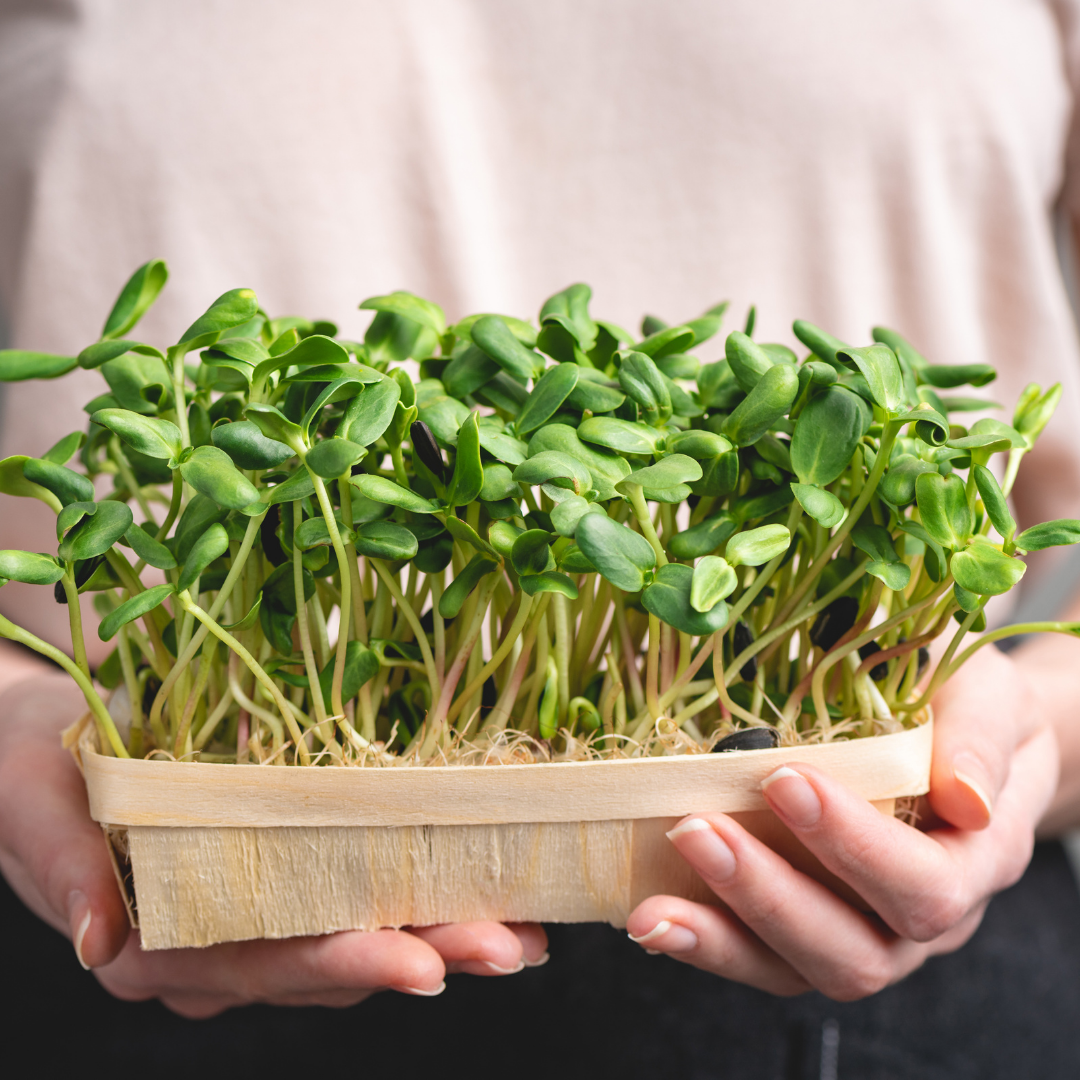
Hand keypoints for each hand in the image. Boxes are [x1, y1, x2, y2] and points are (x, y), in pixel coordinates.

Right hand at [0, 669, 547, 1018]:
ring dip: (439, 929)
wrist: (38, 733)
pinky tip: (481, 879)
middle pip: (326, 958)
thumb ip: (59, 868)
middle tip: (509, 945)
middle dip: (423, 952)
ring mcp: (248, 914)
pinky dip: (416, 887)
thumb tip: (100, 945)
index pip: (257, 964)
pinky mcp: (275, 872)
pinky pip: (351, 889)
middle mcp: (211, 944)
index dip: (339, 965)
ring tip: (523, 926)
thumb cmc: (26, 762)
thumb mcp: (27, 798)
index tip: (420, 962)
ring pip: (352, 933)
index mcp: (150, 945)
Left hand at [625, 644, 1056, 998]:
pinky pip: (762, 960)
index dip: (854, 845)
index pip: (925, 883)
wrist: (961, 730)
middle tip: (698, 830)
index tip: (786, 781)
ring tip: (654, 906)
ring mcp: (868, 932)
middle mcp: (927, 919)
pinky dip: (707, 943)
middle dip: (769, 894)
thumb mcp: (986, 696)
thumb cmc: (964, 704)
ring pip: (801, 971)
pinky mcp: (812, 931)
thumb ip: (977, 736)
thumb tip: (965, 797)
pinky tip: (652, 917)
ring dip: (724, 935)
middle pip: (857, 949)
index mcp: (978, 860)